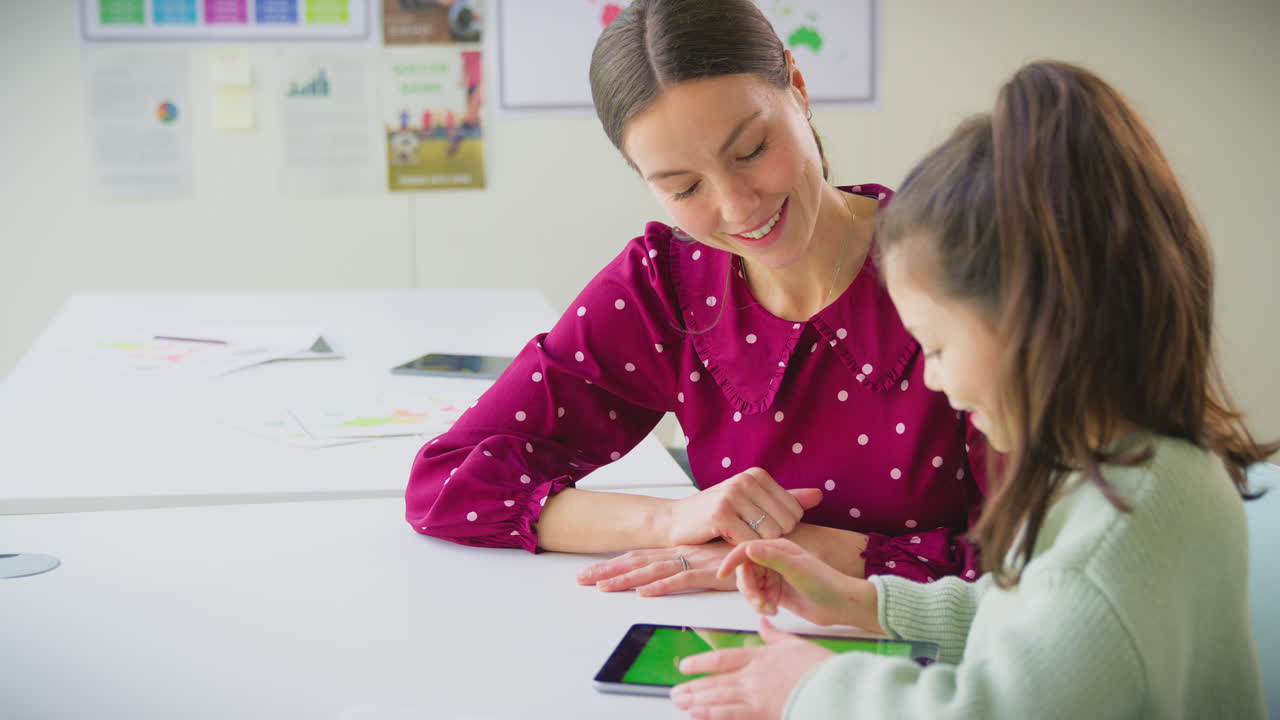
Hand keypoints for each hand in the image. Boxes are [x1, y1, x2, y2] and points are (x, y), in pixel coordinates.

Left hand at [576, 541, 736, 595]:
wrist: (777, 550)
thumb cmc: (749, 559)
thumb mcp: (715, 566)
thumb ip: (702, 573)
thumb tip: (684, 580)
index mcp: (681, 551)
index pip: (641, 557)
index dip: (614, 565)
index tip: (590, 572)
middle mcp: (683, 554)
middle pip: (638, 562)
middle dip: (607, 571)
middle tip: (580, 579)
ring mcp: (695, 562)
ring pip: (653, 572)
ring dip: (626, 581)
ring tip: (601, 588)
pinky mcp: (710, 573)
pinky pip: (682, 580)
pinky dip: (662, 587)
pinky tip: (644, 594)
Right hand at [664, 468, 822, 546]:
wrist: (676, 522)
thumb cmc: (717, 515)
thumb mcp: (753, 503)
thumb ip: (787, 500)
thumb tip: (819, 495)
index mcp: (757, 475)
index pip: (794, 512)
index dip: (780, 527)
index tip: (757, 525)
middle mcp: (746, 480)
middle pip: (784, 525)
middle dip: (768, 537)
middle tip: (745, 532)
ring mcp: (732, 495)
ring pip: (769, 535)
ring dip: (754, 544)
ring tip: (736, 534)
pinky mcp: (720, 514)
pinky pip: (749, 542)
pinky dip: (741, 548)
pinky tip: (726, 539)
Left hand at [671, 617, 831, 719]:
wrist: (834, 687)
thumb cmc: (818, 667)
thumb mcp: (795, 644)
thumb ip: (774, 635)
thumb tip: (763, 620)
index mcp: (759, 657)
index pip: (722, 658)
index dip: (700, 662)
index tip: (685, 666)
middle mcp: (752, 676)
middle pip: (715, 681)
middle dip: (693, 687)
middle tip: (676, 692)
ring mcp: (755, 696)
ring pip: (717, 697)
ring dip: (696, 700)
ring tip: (680, 702)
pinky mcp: (761, 713)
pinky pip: (729, 714)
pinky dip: (710, 714)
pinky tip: (696, 715)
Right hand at [719, 538, 880, 631]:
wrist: (842, 605)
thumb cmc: (825, 583)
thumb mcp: (797, 569)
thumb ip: (772, 557)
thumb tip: (748, 548)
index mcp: (777, 548)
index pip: (746, 550)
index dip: (731, 560)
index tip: (722, 575)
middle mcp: (773, 560)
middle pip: (744, 571)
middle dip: (747, 588)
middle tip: (760, 602)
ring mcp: (774, 577)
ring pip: (749, 586)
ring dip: (753, 599)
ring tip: (769, 608)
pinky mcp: (776, 593)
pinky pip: (757, 598)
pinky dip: (760, 606)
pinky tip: (774, 611)